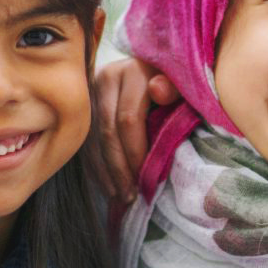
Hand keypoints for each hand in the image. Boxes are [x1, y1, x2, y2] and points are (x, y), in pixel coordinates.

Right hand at [87, 58, 175, 202]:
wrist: (158, 70)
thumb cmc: (177, 84)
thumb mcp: (183, 84)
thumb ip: (175, 89)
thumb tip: (157, 90)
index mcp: (132, 71)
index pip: (128, 119)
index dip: (136, 152)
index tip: (146, 178)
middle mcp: (106, 78)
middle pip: (108, 131)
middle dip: (119, 168)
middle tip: (131, 196)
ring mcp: (92, 92)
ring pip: (94, 140)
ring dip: (107, 172)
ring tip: (121, 197)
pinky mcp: (85, 107)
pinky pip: (86, 143)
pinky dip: (97, 167)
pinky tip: (108, 187)